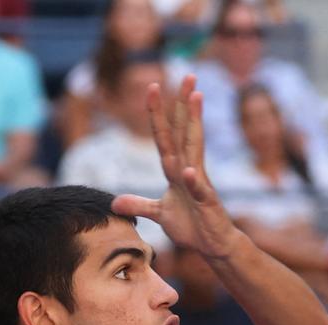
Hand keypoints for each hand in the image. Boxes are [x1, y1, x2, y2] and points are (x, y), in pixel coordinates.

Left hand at [112, 76, 242, 258]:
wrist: (213, 246)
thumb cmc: (191, 226)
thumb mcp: (159, 214)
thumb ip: (138, 205)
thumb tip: (114, 202)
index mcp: (175, 169)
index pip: (165, 136)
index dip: (158, 113)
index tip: (153, 86)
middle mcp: (188, 169)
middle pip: (183, 131)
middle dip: (183, 103)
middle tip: (188, 74)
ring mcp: (199, 183)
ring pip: (195, 147)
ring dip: (194, 123)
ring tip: (195, 97)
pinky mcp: (207, 202)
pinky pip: (198, 189)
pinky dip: (193, 180)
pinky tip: (188, 170)